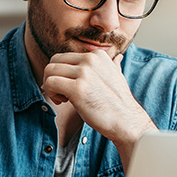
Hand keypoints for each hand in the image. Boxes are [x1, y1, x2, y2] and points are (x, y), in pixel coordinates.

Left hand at [42, 50, 156, 166]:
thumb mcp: (117, 77)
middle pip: (54, 61)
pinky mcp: (77, 88)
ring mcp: (84, 73)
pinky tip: (62, 102)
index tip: (68, 86)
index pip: (65, 57)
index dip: (62, 72)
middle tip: (60, 93)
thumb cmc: (118, 103)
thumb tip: (118, 57)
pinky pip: (50, 83)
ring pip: (49, 71)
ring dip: (50, 86)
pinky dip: (50, 93)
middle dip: (52, 77)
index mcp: (97, 55)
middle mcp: (90, 60)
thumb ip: (113, 65)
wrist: (126, 121)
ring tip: (61, 98)